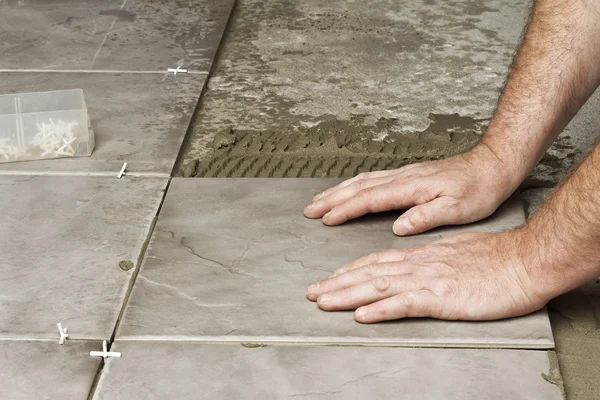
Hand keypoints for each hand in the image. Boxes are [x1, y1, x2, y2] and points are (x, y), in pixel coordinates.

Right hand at [304, 145, 516, 235]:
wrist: (492, 165)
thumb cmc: (479, 189)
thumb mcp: (458, 208)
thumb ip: (425, 216)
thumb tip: (397, 227)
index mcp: (411, 187)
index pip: (370, 199)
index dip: (346, 210)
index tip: (326, 219)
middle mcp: (402, 177)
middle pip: (358, 187)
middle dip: (331, 199)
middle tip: (309, 209)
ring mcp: (403, 174)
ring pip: (362, 180)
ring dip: (338, 190)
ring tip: (319, 200)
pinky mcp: (408, 174)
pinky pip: (372, 178)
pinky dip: (354, 184)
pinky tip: (348, 189)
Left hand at [306, 230, 547, 322]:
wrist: (524, 261)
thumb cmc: (497, 258)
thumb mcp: (456, 251)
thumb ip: (432, 258)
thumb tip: (416, 264)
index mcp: (422, 256)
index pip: (377, 261)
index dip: (350, 270)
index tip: (331, 277)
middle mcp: (418, 265)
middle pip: (368, 273)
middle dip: (337, 283)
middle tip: (312, 292)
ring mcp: (428, 281)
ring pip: (378, 287)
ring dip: (347, 295)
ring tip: (323, 302)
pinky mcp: (442, 299)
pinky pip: (404, 304)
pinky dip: (380, 310)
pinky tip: (362, 316)